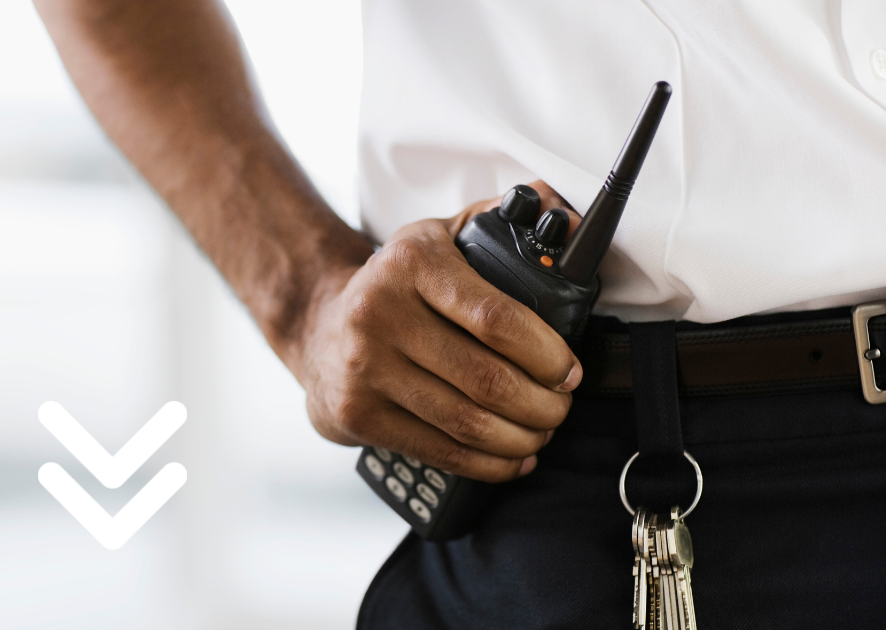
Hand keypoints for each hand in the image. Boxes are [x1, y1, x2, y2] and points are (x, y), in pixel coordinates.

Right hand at [295, 181, 583, 482]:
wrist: (318, 324)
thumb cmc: (394, 286)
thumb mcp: (438, 239)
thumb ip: (497, 220)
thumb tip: (561, 209)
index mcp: (411, 263)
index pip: (494, 317)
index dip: (544, 352)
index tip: (568, 370)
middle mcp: (380, 313)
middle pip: (486, 379)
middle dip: (542, 404)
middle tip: (561, 406)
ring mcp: (365, 369)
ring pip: (466, 422)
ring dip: (521, 437)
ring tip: (541, 431)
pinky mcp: (358, 414)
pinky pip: (439, 450)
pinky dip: (487, 464)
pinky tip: (511, 457)